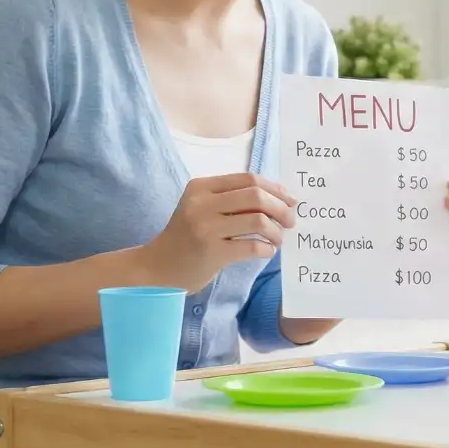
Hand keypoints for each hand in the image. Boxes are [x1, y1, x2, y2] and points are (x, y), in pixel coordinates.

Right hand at [134, 172, 295, 290]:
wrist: (158, 268)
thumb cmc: (187, 237)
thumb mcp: (203, 208)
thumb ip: (232, 199)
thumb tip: (280, 198)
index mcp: (201, 187)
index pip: (248, 179)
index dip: (275, 188)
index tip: (290, 200)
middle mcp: (201, 204)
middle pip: (256, 196)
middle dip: (281, 208)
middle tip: (290, 221)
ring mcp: (205, 228)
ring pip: (257, 220)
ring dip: (276, 231)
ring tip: (278, 239)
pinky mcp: (211, 252)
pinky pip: (251, 246)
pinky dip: (266, 249)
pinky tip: (267, 252)